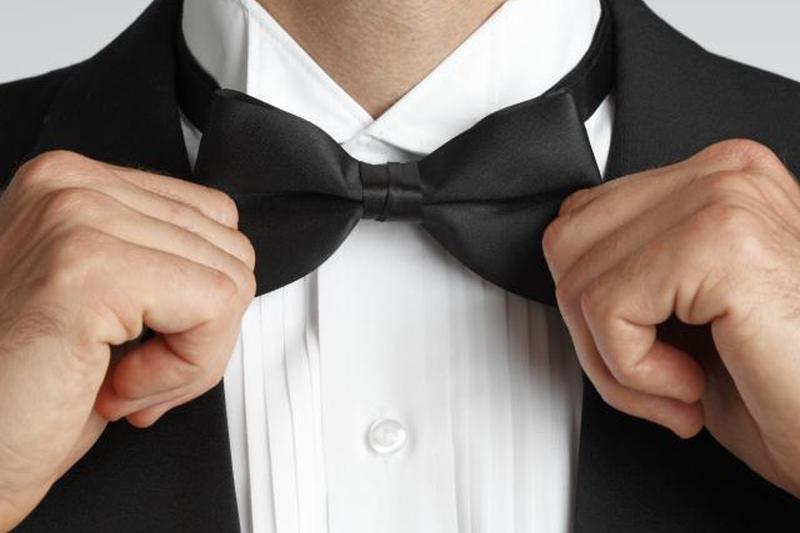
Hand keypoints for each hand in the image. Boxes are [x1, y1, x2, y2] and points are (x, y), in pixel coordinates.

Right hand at [0, 151, 254, 528]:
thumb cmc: (24, 391)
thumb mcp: (108, 303)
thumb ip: (160, 260)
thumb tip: (233, 261)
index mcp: (74, 182)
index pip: (214, 218)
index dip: (202, 298)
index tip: (148, 343)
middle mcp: (70, 185)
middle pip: (231, 249)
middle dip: (203, 332)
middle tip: (134, 373)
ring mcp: (77, 218)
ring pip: (232, 281)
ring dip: (190, 357)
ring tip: (119, 379)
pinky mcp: (90, 269)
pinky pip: (215, 308)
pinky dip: (183, 368)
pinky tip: (117, 386)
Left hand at [543, 139, 799, 496]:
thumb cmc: (786, 388)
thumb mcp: (689, 314)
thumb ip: (634, 269)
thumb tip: (567, 271)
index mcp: (715, 180)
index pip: (584, 217)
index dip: (590, 299)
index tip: (636, 349)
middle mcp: (724, 175)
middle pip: (568, 242)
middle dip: (590, 330)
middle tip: (650, 376)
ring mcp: (724, 200)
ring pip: (577, 278)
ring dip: (613, 361)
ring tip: (676, 385)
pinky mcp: (720, 243)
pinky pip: (606, 307)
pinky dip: (632, 371)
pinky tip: (691, 385)